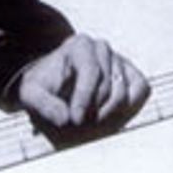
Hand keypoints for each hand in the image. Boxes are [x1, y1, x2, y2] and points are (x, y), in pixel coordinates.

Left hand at [16, 33, 148, 132]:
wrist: (55, 82)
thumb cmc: (44, 86)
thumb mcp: (31, 94)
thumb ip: (43, 104)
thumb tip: (65, 119)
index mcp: (79, 46)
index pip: (91, 71)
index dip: (84, 98)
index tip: (75, 120)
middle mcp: (102, 49)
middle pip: (108, 87)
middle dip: (93, 111)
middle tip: (80, 126)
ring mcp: (119, 61)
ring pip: (123, 94)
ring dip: (107, 115)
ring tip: (90, 123)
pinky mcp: (132, 75)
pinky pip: (140, 91)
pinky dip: (128, 108)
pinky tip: (109, 117)